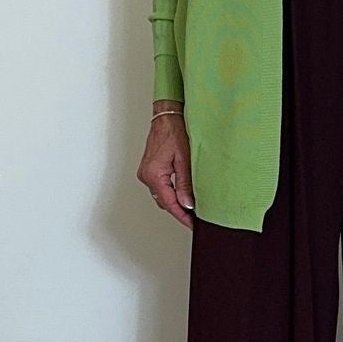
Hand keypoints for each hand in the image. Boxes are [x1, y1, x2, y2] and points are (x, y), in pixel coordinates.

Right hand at [138, 109, 194, 226]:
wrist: (167, 117)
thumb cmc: (175, 132)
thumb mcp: (185, 159)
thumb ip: (185, 184)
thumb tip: (188, 204)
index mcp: (153, 174)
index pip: (169, 203)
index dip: (182, 215)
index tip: (192, 224)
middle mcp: (146, 176)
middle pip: (164, 202)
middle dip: (180, 210)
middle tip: (196, 218)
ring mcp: (146, 173)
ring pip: (162, 195)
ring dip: (175, 202)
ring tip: (192, 208)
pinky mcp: (149, 170)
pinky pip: (160, 187)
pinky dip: (171, 193)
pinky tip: (182, 195)